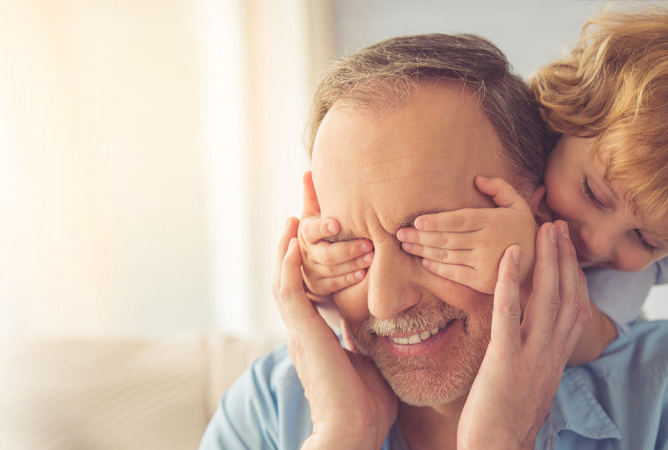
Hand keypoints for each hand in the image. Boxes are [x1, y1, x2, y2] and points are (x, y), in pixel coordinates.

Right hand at [272, 217, 395, 448]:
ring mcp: (300, 331)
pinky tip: (291, 242)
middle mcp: (303, 327)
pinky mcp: (303, 335)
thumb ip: (367, 339)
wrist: (353, 432)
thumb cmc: (367, 406)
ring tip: (295, 212)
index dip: (312, 254)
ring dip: (290, 243)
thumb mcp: (370, 359)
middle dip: (298, 237)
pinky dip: (287, 265)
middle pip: (293, 271)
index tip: (322, 225)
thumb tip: (383, 325)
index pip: (311, 282)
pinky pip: (289, 292)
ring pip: (284, 277)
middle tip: (303, 203)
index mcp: (318, 332)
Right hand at [298, 171, 373, 300]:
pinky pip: (334, 284)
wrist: (312, 261)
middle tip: (369, 243)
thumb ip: (313, 196)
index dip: (323, 227)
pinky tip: (364, 274)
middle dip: (348, 249)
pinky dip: (349, 278)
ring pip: (332, 269)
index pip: (312, 230)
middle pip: (325, 254)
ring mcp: (311, 272)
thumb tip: (308, 171)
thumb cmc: (320, 231)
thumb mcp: (314, 214)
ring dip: (353, 263)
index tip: (337, 224)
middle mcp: (305, 253)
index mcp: (304, 233)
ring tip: (372, 256)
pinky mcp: (319, 286)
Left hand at [397, 176, 535, 293]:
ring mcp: (484, 263)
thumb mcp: (518, 205)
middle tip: (399, 233)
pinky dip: (437, 268)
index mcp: (492, 222)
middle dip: (420, 236)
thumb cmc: (525, 231)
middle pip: (447, 239)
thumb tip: (476, 179)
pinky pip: (454, 274)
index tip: (417, 221)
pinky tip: (425, 261)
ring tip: (405, 245)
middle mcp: (486, 242)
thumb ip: (499, 189)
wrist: (540, 266)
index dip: (436, 221)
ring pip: (446, 256)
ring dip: (423, 250)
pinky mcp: (482, 281)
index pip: (459, 220)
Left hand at [457, 221, 590, 449]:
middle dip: (565, 259)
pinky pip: (510, 315)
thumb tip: (533, 342)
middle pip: (567, 297)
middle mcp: (551, 356)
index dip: (575, 276)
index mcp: (556, 360)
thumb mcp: (529, 385)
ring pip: (547, 300)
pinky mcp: (506, 362)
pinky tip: (509, 255)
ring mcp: (531, 358)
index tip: (568, 250)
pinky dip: (510, 281)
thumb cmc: (505, 422)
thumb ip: (535, 359)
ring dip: (547, 260)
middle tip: (558, 226)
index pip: (575, 310)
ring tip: (543, 229)